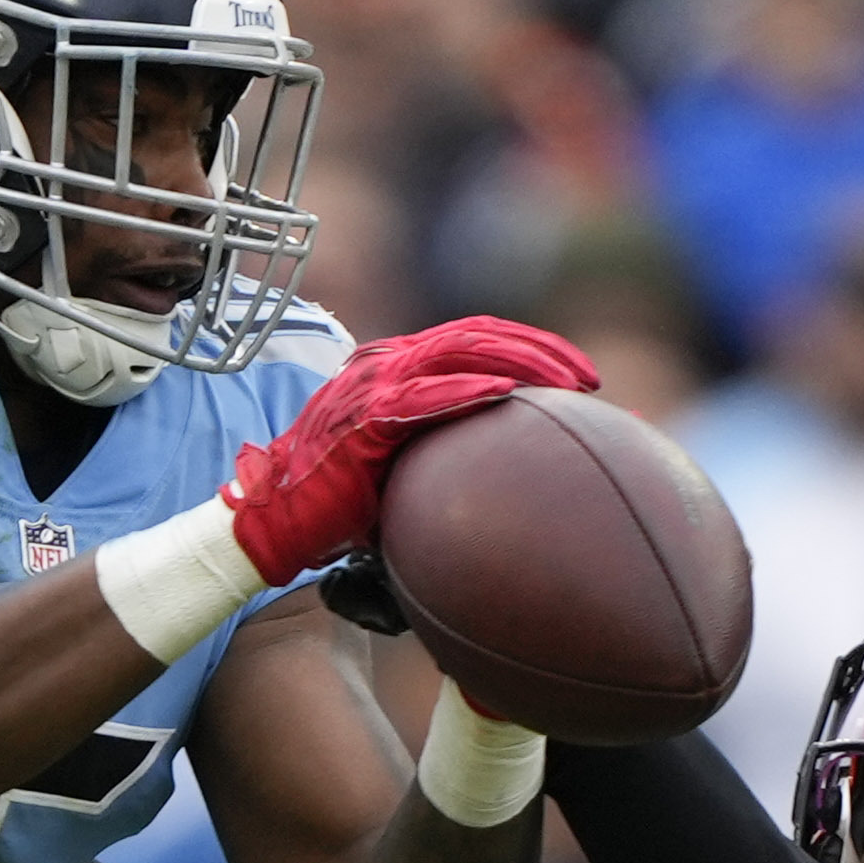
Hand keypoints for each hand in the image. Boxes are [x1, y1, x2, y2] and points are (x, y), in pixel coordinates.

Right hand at [221, 319, 598, 589]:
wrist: (275, 524)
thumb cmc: (336, 515)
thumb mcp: (402, 485)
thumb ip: (445, 473)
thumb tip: (505, 510)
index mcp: (397, 372)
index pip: (472, 342)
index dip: (528, 350)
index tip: (577, 376)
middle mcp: (386, 366)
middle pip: (476, 337)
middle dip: (539, 352)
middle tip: (588, 377)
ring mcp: (372, 385)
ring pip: (457, 353)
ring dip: (517, 362)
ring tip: (564, 381)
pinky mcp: (361, 416)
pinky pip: (422, 396)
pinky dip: (463, 390)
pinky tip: (504, 396)